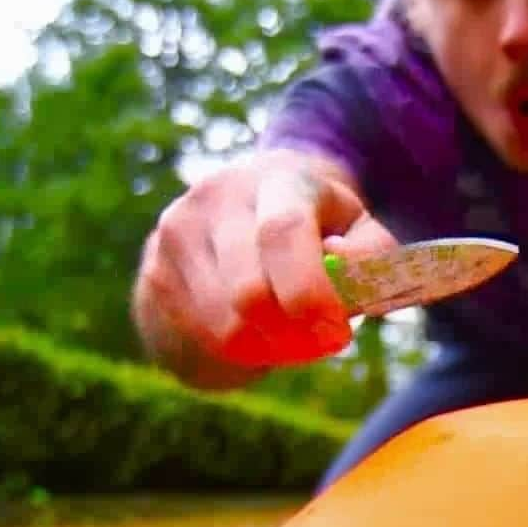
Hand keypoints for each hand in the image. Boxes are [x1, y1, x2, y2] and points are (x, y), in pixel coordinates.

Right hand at [134, 150, 396, 373]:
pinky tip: (258, 331)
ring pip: (224, 325)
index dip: (310, 291)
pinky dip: (240, 348)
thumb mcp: (356, 226)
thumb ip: (370, 251)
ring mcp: (178, 232)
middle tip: (322, 343)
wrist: (239, 207)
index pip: (283, 232)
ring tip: (293, 336)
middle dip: (293, 334)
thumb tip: (345, 273)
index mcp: (277, 177)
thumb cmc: (314, 224)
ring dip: (269, 347)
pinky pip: (203, 336)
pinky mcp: (156, 269)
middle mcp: (218, 196)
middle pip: (248, 291)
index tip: (337, 331)